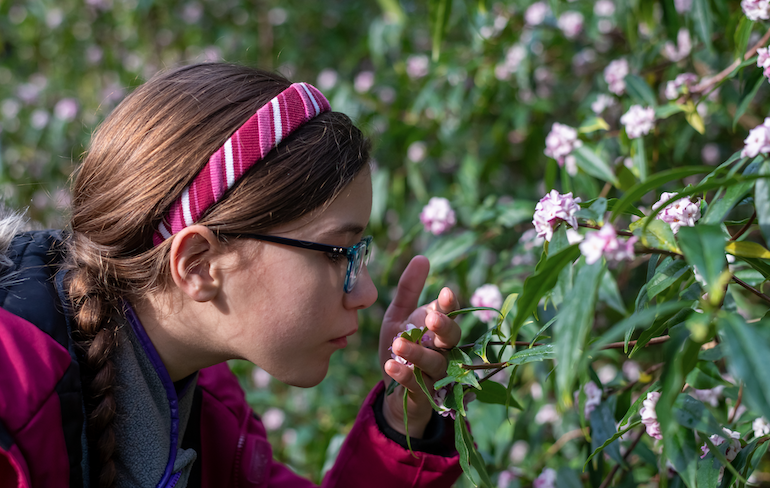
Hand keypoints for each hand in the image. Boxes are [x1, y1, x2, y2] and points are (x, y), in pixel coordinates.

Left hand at [378, 255, 461, 437]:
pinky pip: (417, 385)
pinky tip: (391, 365)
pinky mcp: (423, 395)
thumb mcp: (397, 316)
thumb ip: (408, 290)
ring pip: (436, 363)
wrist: (392, 390)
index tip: (445, 292)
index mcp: (439, 330)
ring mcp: (436, 375)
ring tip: (399, 343)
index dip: (449, 306)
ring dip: (418, 353)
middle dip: (444, 328)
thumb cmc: (399, 348)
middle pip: (452, 339)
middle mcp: (444, 352)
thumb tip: (423, 257)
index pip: (450, 315)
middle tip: (431, 318)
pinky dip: (405, 375)